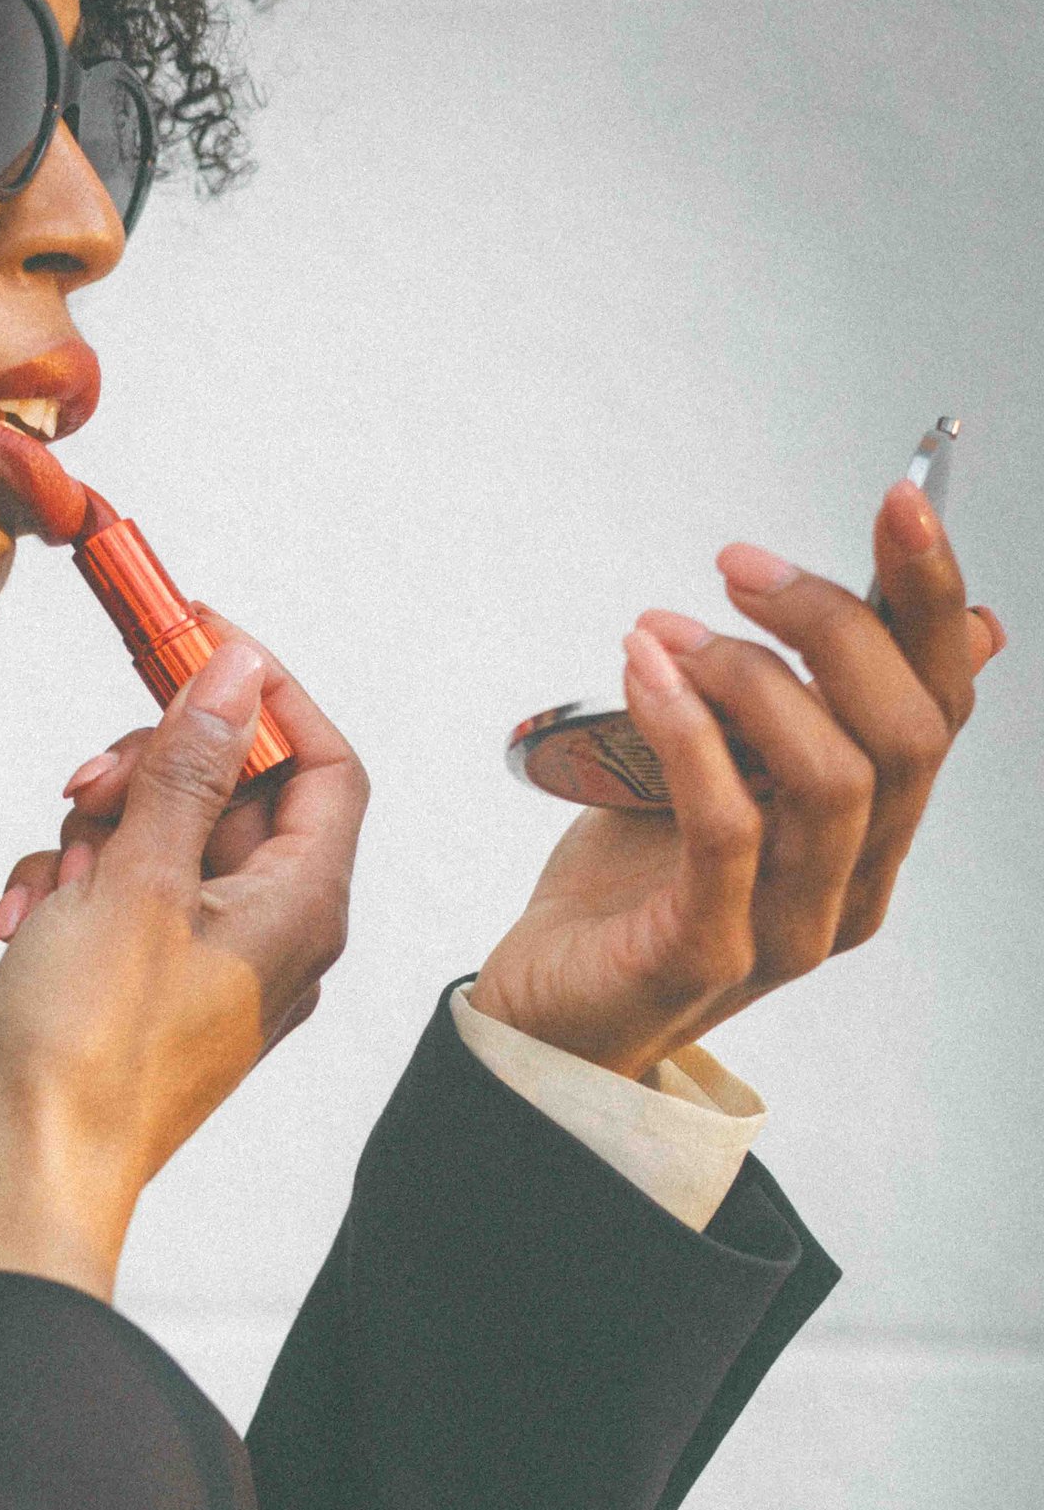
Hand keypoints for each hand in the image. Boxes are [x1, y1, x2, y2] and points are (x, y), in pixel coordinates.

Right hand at [0, 632, 367, 1299]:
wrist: (27, 1166)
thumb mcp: (138, 877)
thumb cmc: (92, 1049)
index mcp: (304, 907)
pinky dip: (71, 890)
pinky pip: (121, 894)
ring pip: (162, 836)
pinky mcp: (148, 984)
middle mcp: (273, 933)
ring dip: (94, 837)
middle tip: (89, 785)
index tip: (194, 641)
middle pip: (234, 791)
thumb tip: (236, 670)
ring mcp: (210, 961)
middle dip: (150, 771)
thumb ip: (190, 764)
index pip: (326, 762)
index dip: (268, 693)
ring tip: (54, 886)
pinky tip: (26, 921)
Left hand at [470, 480, 1006, 1079]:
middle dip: (834, 621)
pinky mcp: (709, 953)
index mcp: (871, 835)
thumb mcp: (732, 773)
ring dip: (750, 674)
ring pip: (833, 779)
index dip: (929, 597)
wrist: (544, 1012)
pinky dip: (689, 732)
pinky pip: (727, 829)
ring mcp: (787, 927)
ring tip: (664, 632)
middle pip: (906, 734)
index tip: (898, 498)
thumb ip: (819, 706)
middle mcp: (851, 885)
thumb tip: (966, 622)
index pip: (942, 703)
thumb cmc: (630, 894)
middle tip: (741, 566)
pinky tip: (645, 670)